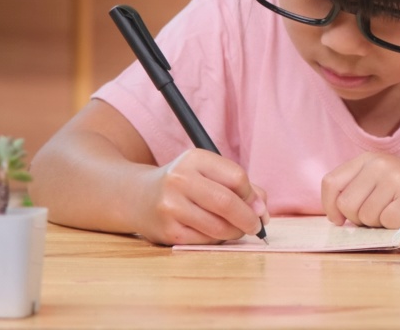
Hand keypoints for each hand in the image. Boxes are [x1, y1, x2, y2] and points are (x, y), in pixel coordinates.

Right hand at [135, 149, 269, 245]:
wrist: (138, 197)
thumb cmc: (184, 185)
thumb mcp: (206, 172)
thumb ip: (239, 186)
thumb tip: (262, 210)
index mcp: (194, 159)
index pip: (236, 177)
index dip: (253, 195)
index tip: (258, 206)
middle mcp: (179, 180)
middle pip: (227, 202)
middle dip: (249, 218)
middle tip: (257, 226)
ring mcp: (171, 207)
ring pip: (218, 226)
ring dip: (235, 232)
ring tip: (236, 229)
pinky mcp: (168, 232)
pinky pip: (205, 240)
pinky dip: (218, 239)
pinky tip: (215, 233)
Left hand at [321, 153, 399, 229]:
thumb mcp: (384, 178)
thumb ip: (359, 189)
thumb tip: (336, 215)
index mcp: (369, 159)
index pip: (331, 183)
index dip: (331, 206)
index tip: (340, 219)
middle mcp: (380, 164)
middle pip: (347, 205)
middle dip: (360, 219)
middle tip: (383, 214)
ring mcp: (397, 179)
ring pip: (366, 217)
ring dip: (381, 223)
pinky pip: (388, 223)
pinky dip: (398, 227)